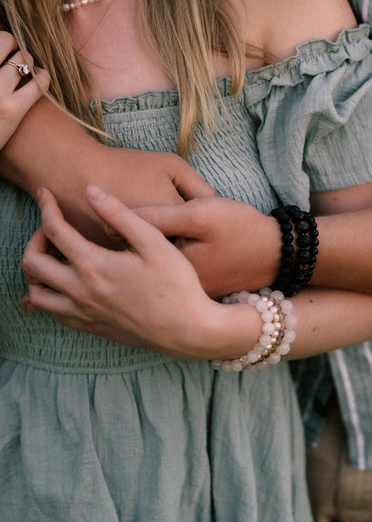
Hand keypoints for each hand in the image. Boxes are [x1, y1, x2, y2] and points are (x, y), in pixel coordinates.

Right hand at [0, 32, 49, 148]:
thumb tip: (7, 41)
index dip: (3, 40)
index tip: (6, 49)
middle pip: (7, 38)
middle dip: (16, 46)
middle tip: (17, 59)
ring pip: (25, 58)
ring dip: (30, 62)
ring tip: (28, 72)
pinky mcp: (12, 109)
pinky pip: (39, 81)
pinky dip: (44, 78)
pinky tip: (40, 83)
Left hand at [22, 187, 253, 357]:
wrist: (189, 330)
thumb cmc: (177, 284)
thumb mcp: (153, 241)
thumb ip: (120, 214)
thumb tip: (91, 191)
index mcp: (93, 265)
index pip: (53, 230)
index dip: (46, 206)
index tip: (45, 192)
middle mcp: (81, 291)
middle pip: (32, 263)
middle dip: (35, 238)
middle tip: (52, 227)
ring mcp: (85, 313)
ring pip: (36, 295)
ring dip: (38, 272)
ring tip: (56, 256)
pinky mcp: (94, 327)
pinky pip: (55, 313)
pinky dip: (52, 296)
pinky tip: (70, 283)